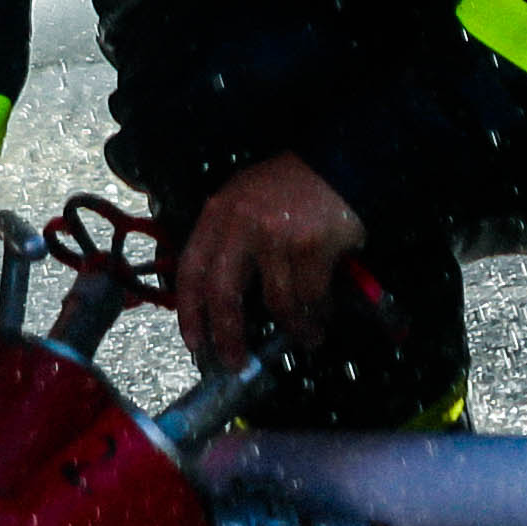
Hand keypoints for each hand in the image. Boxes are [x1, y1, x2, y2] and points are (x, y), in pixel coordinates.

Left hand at [171, 153, 367, 371]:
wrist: (337, 162)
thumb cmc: (288, 186)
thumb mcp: (244, 200)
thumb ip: (228, 238)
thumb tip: (221, 299)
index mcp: (218, 214)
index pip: (191, 269)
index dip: (189, 311)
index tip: (194, 343)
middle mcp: (241, 225)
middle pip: (223, 293)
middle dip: (228, 336)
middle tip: (235, 362)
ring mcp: (277, 236)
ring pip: (276, 301)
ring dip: (293, 328)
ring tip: (305, 338)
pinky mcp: (310, 246)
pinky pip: (310, 295)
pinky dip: (317, 313)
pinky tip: (322, 318)